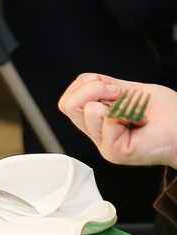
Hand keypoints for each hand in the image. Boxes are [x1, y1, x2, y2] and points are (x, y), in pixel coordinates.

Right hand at [58, 72, 176, 167]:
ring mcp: (105, 145)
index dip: (86, 86)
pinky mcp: (115, 152)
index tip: (113, 88)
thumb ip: (102, 85)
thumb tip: (85, 81)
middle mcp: (98, 135)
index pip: (68, 101)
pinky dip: (123, 112)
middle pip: (67, 105)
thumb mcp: (128, 90)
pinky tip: (138, 121)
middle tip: (120, 95)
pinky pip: (106, 119)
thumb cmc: (168, 112)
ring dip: (111, 100)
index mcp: (97, 121)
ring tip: (133, 110)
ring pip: (84, 109)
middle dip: (94, 89)